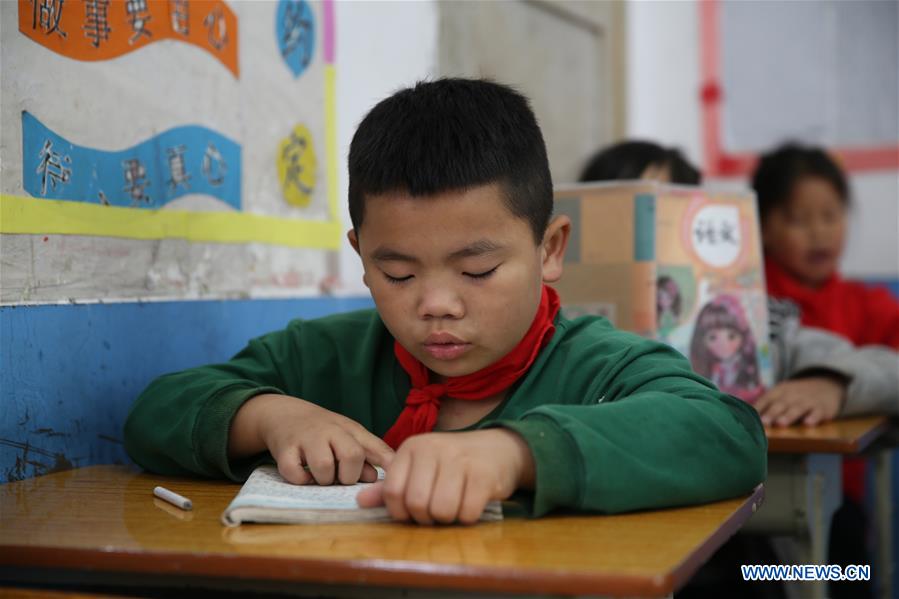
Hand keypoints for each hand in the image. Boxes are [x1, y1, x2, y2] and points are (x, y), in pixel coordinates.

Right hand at [230, 394, 394, 485]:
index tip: (391, 478)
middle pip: (352, 455)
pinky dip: (301, 480)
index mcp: (350, 429)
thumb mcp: (348, 436)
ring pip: (324, 466)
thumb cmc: (322, 430)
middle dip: (349, 475)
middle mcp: (330, 430)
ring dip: (325, 479)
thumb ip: (367, 456)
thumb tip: (376, 479)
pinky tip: (304, 475)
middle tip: (341, 477)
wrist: (284, 413)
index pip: (375, 446)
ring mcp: (306, 438)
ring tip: (321, 475)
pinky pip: (296, 473)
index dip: (387, 463)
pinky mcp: (284, 450)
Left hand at [356, 428, 534, 524]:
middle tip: (435, 512)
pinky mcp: (483, 475)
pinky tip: (470, 503)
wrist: (499, 450)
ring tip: (453, 507)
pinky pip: (467, 512)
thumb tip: (360, 501)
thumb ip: (392, 486)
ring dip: (447, 518)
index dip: (399, 512)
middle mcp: (433, 448)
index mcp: (412, 447)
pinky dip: (467, 517)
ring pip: (441, 510)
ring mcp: (459, 460)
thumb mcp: (420, 468)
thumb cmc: (453, 463)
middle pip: (416, 503)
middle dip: (425, 518)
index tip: (412, 512)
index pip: (392, 491)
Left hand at [754, 376, 845, 426]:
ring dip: (788, 416)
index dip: (758, 408)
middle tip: (763, 423)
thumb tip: (744, 416)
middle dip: (771, 413)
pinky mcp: (823, 408)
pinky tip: (808, 423)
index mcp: (780, 391)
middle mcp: (792, 395)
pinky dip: (813, 417)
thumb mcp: (781, 394)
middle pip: (780, 404)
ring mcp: (808, 401)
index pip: (766, 399)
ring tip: (780, 423)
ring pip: (797, 408)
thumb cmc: (796, 395)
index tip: (748, 418)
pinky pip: (818, 412)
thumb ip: (766, 405)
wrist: (827, 384)